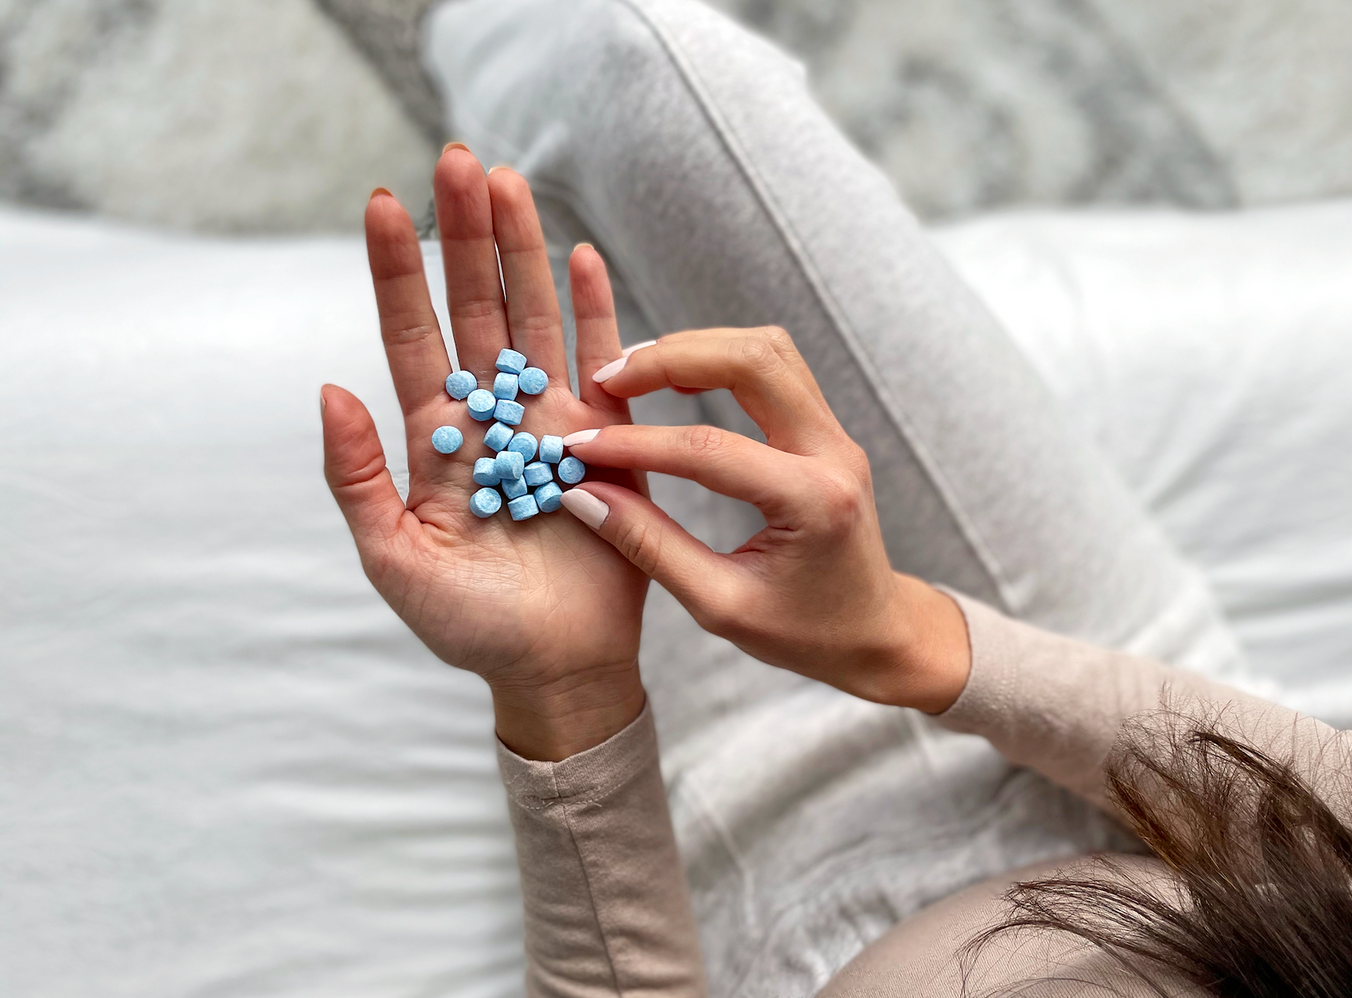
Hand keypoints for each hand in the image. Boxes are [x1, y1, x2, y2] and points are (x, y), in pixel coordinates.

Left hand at [321, 148, 648, 758]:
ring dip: (523, 253)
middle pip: (476, 309)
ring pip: (535, 321)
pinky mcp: (610, 440)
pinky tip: (580, 257)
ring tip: (508, 182)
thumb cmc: (469, 627)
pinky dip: (595, 312)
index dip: (398, 273)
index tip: (383, 204)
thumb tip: (328, 390)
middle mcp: (494, 416)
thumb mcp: (394, 560)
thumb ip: (356, 479)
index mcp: (437, 438)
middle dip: (466, 235)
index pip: (412, 337)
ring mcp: (553, 423)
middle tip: (457, 160)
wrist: (558, 669)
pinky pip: (603, 366)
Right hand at [555, 326, 971, 712]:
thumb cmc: (805, 634)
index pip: (709, 451)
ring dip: (698, 348)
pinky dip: (722, 360)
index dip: (636, 443)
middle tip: (608, 381)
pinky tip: (680, 382)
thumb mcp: (720, 606)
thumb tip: (585, 496)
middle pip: (753, 360)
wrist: (876, 634)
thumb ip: (650, 547)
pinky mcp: (826, 431)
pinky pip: (776, 368)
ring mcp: (836, 436)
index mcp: (812, 502)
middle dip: (672, 358)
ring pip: (768, 350)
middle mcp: (833, 454)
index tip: (580, 446)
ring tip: (636, 374)